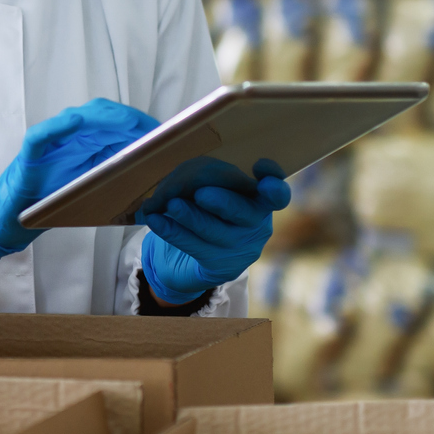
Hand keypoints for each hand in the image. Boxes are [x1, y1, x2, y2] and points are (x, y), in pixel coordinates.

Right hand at [0, 99, 159, 264]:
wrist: (15, 215)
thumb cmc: (56, 201)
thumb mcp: (94, 189)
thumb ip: (118, 175)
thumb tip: (158, 171)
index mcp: (89, 141)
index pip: (118, 121)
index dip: (141, 123)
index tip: (167, 132)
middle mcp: (71, 133)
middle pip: (103, 114)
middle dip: (129, 120)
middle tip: (153, 130)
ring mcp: (51, 138)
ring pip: (78, 118)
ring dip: (103, 119)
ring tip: (126, 125)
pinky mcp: (31, 149)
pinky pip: (45, 133)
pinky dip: (60, 127)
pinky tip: (76, 122)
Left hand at [139, 159, 290, 304]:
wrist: (197, 256)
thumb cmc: (210, 211)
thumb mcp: (218, 192)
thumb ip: (212, 181)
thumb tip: (185, 175)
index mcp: (262, 202)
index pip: (278, 195)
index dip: (273, 185)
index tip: (260, 167)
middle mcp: (257, 226)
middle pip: (246, 213)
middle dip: (224, 202)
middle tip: (201, 193)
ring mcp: (240, 249)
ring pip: (215, 231)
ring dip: (191, 216)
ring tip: (171, 205)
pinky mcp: (219, 267)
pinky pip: (194, 247)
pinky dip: (172, 231)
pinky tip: (156, 221)